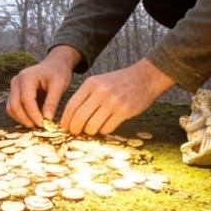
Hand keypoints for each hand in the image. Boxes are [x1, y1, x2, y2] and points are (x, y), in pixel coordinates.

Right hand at [7, 46, 79, 127]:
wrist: (54, 64)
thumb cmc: (58, 73)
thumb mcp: (59, 85)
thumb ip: (52, 102)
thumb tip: (47, 120)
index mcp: (26, 77)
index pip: (26, 100)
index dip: (33, 114)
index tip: (43, 124)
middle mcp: (16, 81)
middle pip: (14, 105)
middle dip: (26, 119)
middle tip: (40, 127)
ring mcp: (14, 87)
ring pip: (11, 108)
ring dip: (22, 119)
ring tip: (38, 124)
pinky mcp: (15, 93)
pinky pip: (13, 108)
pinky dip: (21, 116)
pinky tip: (34, 120)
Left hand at [60, 58, 174, 135]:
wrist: (145, 77)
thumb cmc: (120, 82)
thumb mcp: (100, 82)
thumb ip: (86, 97)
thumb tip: (72, 118)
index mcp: (91, 84)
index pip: (71, 106)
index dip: (66, 120)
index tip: (65, 128)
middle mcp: (100, 92)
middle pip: (79, 118)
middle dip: (75, 129)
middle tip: (76, 133)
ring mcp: (112, 102)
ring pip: (92, 126)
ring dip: (90, 131)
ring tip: (93, 129)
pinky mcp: (124, 111)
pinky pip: (107, 128)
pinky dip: (103, 131)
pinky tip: (106, 126)